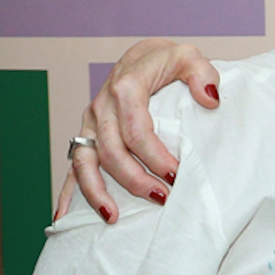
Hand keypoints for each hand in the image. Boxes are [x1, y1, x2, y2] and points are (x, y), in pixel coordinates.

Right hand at [58, 40, 221, 222]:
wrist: (141, 56)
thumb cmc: (166, 61)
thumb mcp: (189, 57)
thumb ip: (202, 73)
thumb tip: (209, 98)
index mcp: (126, 87)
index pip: (136, 129)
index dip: (155, 156)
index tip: (176, 175)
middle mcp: (102, 106)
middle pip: (112, 151)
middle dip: (135, 179)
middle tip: (162, 198)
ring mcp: (90, 122)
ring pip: (85, 161)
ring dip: (96, 192)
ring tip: (113, 217)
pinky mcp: (86, 134)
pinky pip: (74, 164)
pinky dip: (67, 191)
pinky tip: (64, 216)